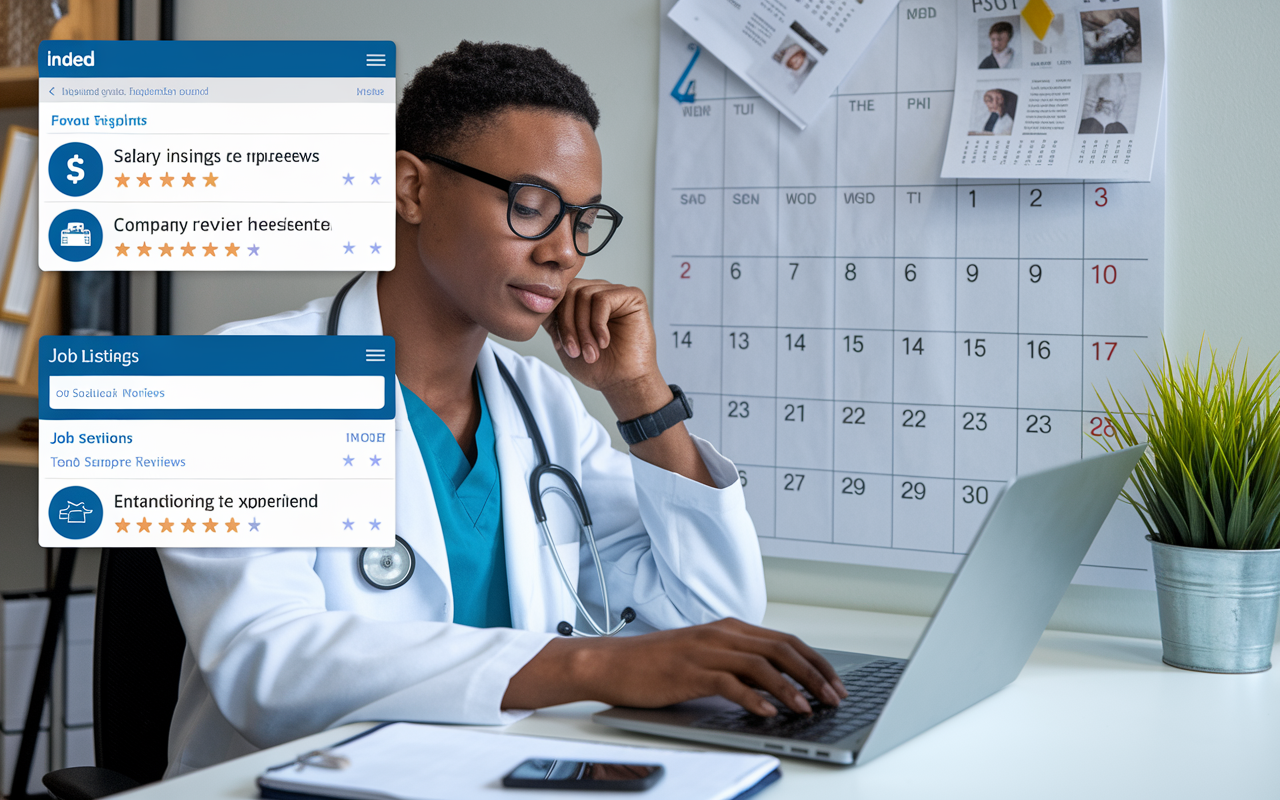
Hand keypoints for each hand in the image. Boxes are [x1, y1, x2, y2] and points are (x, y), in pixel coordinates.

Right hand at [503, 618, 847, 715]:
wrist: (612, 662)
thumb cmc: (656, 664)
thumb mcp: (703, 657)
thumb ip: (736, 664)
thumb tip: (775, 688)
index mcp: (728, 628)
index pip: (784, 641)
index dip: (814, 661)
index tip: (835, 682)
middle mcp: (721, 634)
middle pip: (781, 649)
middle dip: (813, 674)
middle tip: (835, 697)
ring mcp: (705, 651)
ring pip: (761, 664)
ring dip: (790, 687)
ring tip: (808, 708)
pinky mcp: (689, 671)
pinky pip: (729, 683)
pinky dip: (753, 698)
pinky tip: (768, 712)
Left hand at [543, 279, 656, 396]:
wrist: (621, 383)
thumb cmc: (597, 366)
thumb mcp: (564, 343)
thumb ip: (552, 321)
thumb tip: (539, 304)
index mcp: (582, 301)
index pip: (559, 294)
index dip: (555, 318)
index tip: (558, 345)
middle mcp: (598, 292)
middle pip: (570, 292)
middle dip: (567, 324)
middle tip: (574, 351)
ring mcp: (615, 292)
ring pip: (585, 295)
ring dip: (583, 328)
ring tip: (591, 352)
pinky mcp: (632, 296)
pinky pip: (603, 299)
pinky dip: (598, 324)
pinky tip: (604, 342)